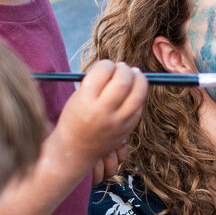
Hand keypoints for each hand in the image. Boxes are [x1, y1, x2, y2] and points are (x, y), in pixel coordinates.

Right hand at [43, 61, 147, 182]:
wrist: (75, 150)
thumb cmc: (75, 118)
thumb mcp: (78, 97)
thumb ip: (95, 82)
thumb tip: (117, 67)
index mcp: (85, 100)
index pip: (102, 72)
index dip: (107, 64)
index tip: (107, 65)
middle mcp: (102, 112)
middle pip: (123, 82)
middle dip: (125, 69)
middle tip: (123, 67)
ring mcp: (116, 123)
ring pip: (138, 95)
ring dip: (139, 79)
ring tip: (135, 74)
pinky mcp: (126, 130)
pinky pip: (139, 108)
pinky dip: (139, 95)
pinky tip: (134, 91)